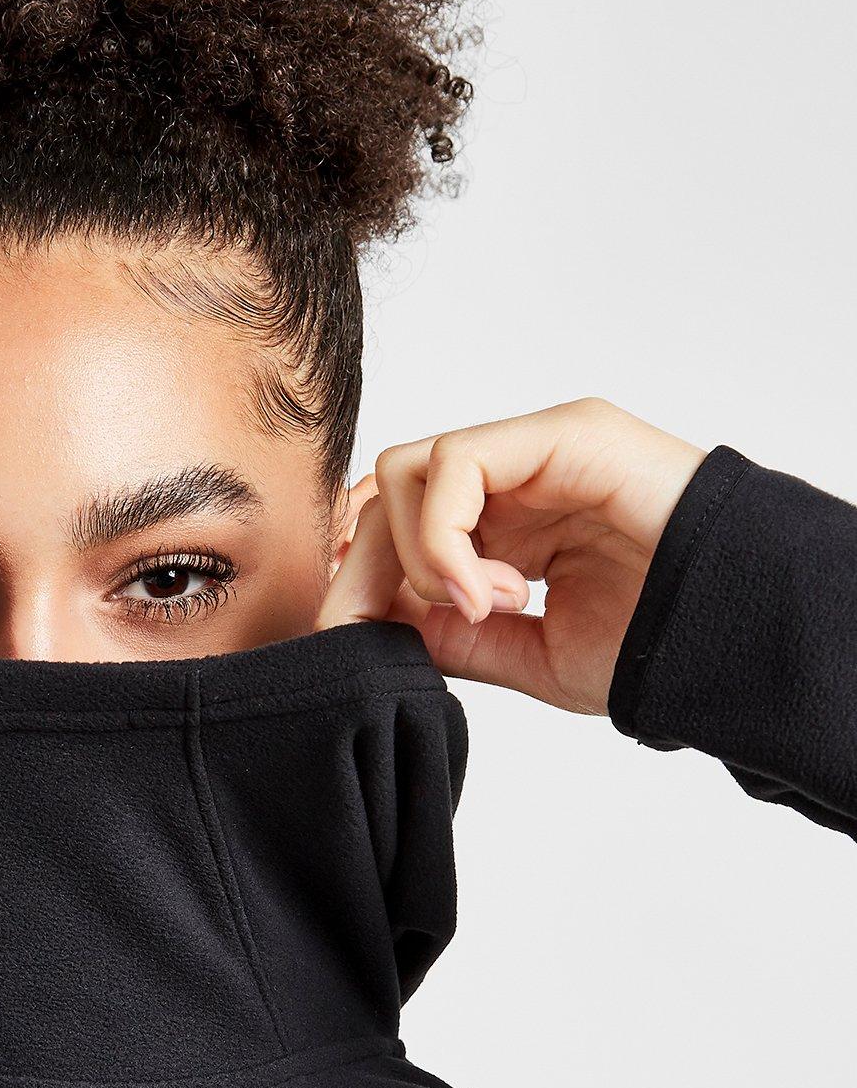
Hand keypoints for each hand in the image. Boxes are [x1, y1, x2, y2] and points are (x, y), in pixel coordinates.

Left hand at [318, 396, 708, 713]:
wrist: (731, 636)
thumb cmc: (651, 641)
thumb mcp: (525, 653)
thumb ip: (447, 634)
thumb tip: (371, 622)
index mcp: (503, 522)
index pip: (393, 517)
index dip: (358, 569)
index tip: (355, 631)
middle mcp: (513, 475)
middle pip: (387, 491)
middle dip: (365, 568)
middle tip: (381, 631)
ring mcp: (537, 448)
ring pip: (409, 468)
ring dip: (418, 553)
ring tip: (479, 608)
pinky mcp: (562, 434)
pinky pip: (455, 462)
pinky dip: (446, 537)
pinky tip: (494, 592)